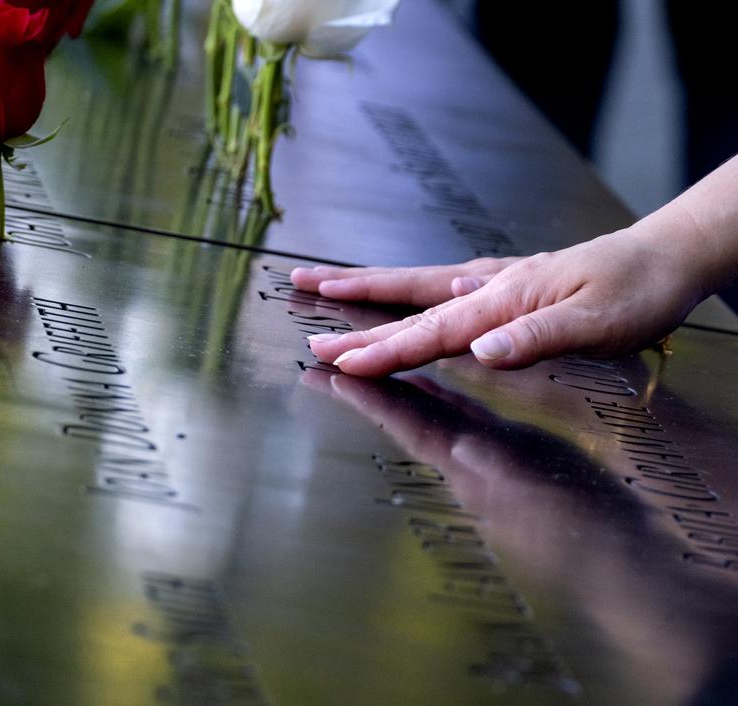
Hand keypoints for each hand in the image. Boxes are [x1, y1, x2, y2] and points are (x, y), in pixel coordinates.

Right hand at [292, 228, 705, 375]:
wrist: (667, 254)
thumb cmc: (638, 290)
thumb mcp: (598, 323)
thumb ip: (535, 338)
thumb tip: (479, 352)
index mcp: (505, 299)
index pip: (433, 331)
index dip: (385, 351)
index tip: (341, 363)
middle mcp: (491, 285)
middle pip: (410, 307)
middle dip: (356, 321)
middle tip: (309, 330)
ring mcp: (496, 279)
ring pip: (419, 286)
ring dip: (370, 288)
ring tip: (327, 283)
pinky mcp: (507, 281)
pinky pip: (443, 283)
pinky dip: (411, 285)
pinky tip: (411, 289)